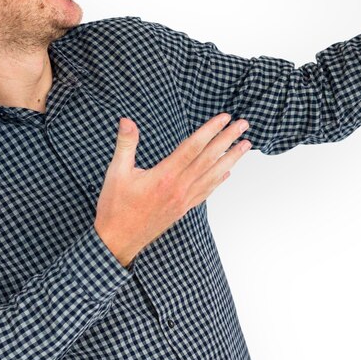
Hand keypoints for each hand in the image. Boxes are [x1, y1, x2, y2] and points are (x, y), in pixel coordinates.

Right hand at [94, 113, 251, 266]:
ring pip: (213, 175)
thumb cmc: (115, 207)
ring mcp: (184, 200)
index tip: (225, 118)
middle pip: (209, 158)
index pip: (193, 147)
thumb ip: (125, 144)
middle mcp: (179, 188)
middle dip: (228, 139)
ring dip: (231, 158)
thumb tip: (126, 120)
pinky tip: (227, 171)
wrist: (118, 242)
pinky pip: (206, 191)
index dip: (210, 130)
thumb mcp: (116, 173)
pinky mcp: (183, 209)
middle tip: (244, 124)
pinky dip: (218, 180)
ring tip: (245, 145)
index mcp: (165, 176)